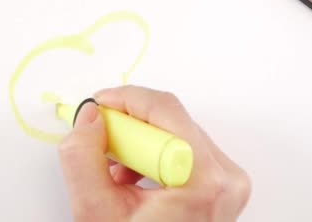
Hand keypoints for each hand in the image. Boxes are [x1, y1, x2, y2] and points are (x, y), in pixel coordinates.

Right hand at [58, 86, 250, 221]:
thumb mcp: (96, 212)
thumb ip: (82, 157)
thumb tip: (91, 116)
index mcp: (204, 180)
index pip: (163, 109)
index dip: (123, 101)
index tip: (97, 109)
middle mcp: (226, 177)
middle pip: (170, 119)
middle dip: (128, 127)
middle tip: (101, 146)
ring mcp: (229, 181)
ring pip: (175, 132)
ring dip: (139, 144)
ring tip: (117, 174)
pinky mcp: (224, 185)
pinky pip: (185, 149)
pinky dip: (154, 156)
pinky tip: (133, 180)